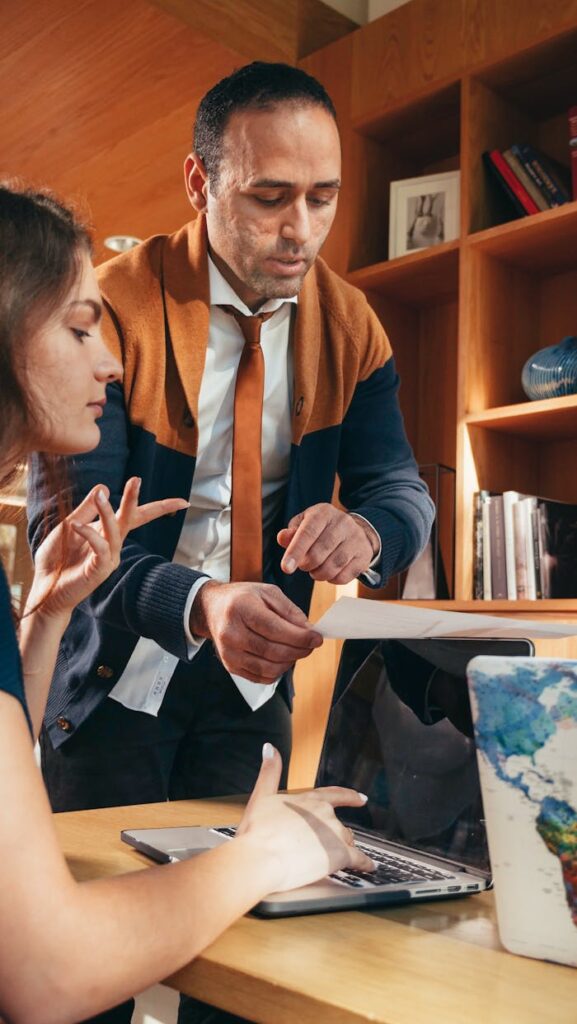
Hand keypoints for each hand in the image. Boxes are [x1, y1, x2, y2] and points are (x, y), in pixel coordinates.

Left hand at [28, 477, 188, 621]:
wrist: (45, 589)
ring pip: (115, 529)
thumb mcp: (69, 526)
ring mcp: (109, 558)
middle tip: (136, 479)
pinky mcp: (100, 569)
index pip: (136, 516)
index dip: (159, 508)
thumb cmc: (57, 559)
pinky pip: (99, 547)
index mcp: (107, 533)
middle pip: (132, 518)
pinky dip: (88, 533)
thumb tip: (104, 486)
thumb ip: (86, 509)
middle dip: (134, 499)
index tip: (183, 502)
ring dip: (107, 510)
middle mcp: (113, 544)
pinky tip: (75, 525)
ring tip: (100, 495)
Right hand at [190, 580, 322, 682]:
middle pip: (273, 651)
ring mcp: (229, 652)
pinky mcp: (230, 665)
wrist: (212, 609)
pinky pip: (261, 677)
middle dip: (299, 650)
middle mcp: (231, 632)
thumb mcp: (267, 593)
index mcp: (241, 608)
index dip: (300, 637)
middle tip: (311, 645)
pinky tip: (282, 658)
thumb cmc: (242, 598)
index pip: (275, 629)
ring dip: (290, 662)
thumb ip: (290, 611)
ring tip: (297, 650)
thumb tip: (309, 630)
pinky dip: (278, 671)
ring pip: (268, 668)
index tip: (317, 638)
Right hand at [236, 744, 374, 891]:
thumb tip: (270, 748)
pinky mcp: (340, 855)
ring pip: (348, 841)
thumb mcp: (261, 796)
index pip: (335, 795)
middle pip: (339, 824)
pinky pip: (360, 860)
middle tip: (327, 846)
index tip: (361, 799)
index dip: (350, 797)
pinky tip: (369, 867)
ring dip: (344, 848)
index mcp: (309, 800)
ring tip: (335, 859)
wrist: (260, 859)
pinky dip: (365, 864)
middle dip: (334, 834)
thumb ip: (270, 771)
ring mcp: (334, 833)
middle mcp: (325, 813)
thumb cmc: (257, 833)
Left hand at [277, 503, 377, 583]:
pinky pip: (343, 576)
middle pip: (318, 553)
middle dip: (306, 565)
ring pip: (332, 567)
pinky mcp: (364, 555)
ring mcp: (356, 539)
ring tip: (315, 569)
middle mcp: (343, 523)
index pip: (307, 533)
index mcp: (324, 513)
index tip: (286, 568)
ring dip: (318, 574)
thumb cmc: (322, 530)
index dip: (295, 552)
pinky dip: (331, 579)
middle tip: (304, 564)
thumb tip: (282, 538)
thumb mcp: (304, 525)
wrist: (355, 531)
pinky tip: (330, 571)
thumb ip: (291, 533)